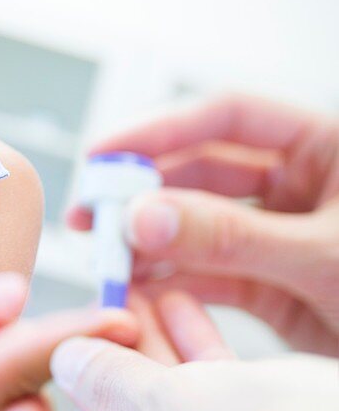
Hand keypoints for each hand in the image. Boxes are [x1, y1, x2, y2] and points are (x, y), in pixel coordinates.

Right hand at [0, 274, 139, 410]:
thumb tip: (19, 293)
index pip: (37, 355)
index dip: (85, 332)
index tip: (129, 317)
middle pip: (44, 367)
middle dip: (54, 337)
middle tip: (26, 317)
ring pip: (35, 387)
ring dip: (29, 358)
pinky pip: (24, 408)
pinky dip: (18, 381)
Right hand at [69, 95, 338, 353]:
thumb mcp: (326, 255)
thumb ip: (233, 235)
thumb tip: (145, 216)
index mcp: (325, 147)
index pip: (226, 118)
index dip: (160, 132)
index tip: (104, 156)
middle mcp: (302, 186)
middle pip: (203, 173)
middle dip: (146, 194)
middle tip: (94, 218)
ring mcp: (287, 239)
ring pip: (201, 229)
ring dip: (153, 245)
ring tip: (107, 264)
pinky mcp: (281, 292)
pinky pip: (215, 278)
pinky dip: (177, 287)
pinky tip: (141, 293)